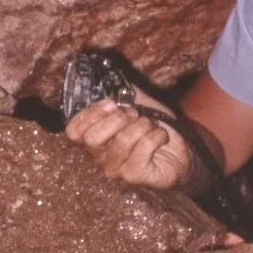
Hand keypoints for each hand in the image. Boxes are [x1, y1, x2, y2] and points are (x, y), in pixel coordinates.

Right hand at [64, 91, 193, 190]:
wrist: (179, 149)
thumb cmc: (152, 128)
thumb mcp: (137, 104)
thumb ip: (122, 92)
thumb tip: (111, 77)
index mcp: (95, 139)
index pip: (74, 132)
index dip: (90, 114)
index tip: (111, 103)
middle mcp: (100, 157)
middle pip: (92, 139)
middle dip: (117, 119)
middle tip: (134, 114)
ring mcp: (116, 170)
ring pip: (122, 140)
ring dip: (143, 125)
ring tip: (150, 126)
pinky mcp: (135, 176)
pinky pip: (143, 147)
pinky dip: (157, 135)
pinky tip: (160, 137)